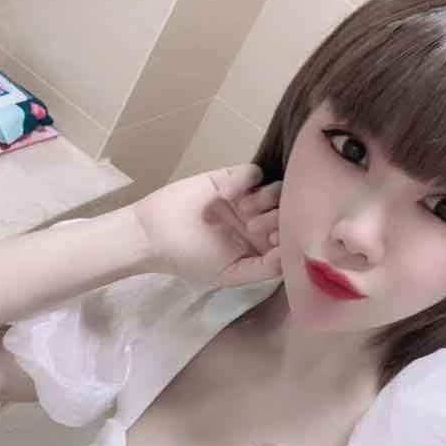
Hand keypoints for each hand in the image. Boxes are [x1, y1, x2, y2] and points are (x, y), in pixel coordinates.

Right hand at [131, 164, 282, 288]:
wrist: (153, 235)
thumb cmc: (191, 259)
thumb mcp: (230, 274)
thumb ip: (263, 269)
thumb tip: (292, 255)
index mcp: (262, 246)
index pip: (291, 236)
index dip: (290, 236)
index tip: (273, 243)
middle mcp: (259, 220)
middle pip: (288, 211)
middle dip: (278, 218)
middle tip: (255, 228)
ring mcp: (247, 198)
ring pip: (275, 189)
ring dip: (265, 200)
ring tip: (244, 213)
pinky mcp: (231, 178)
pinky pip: (252, 172)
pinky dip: (245, 181)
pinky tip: (226, 195)